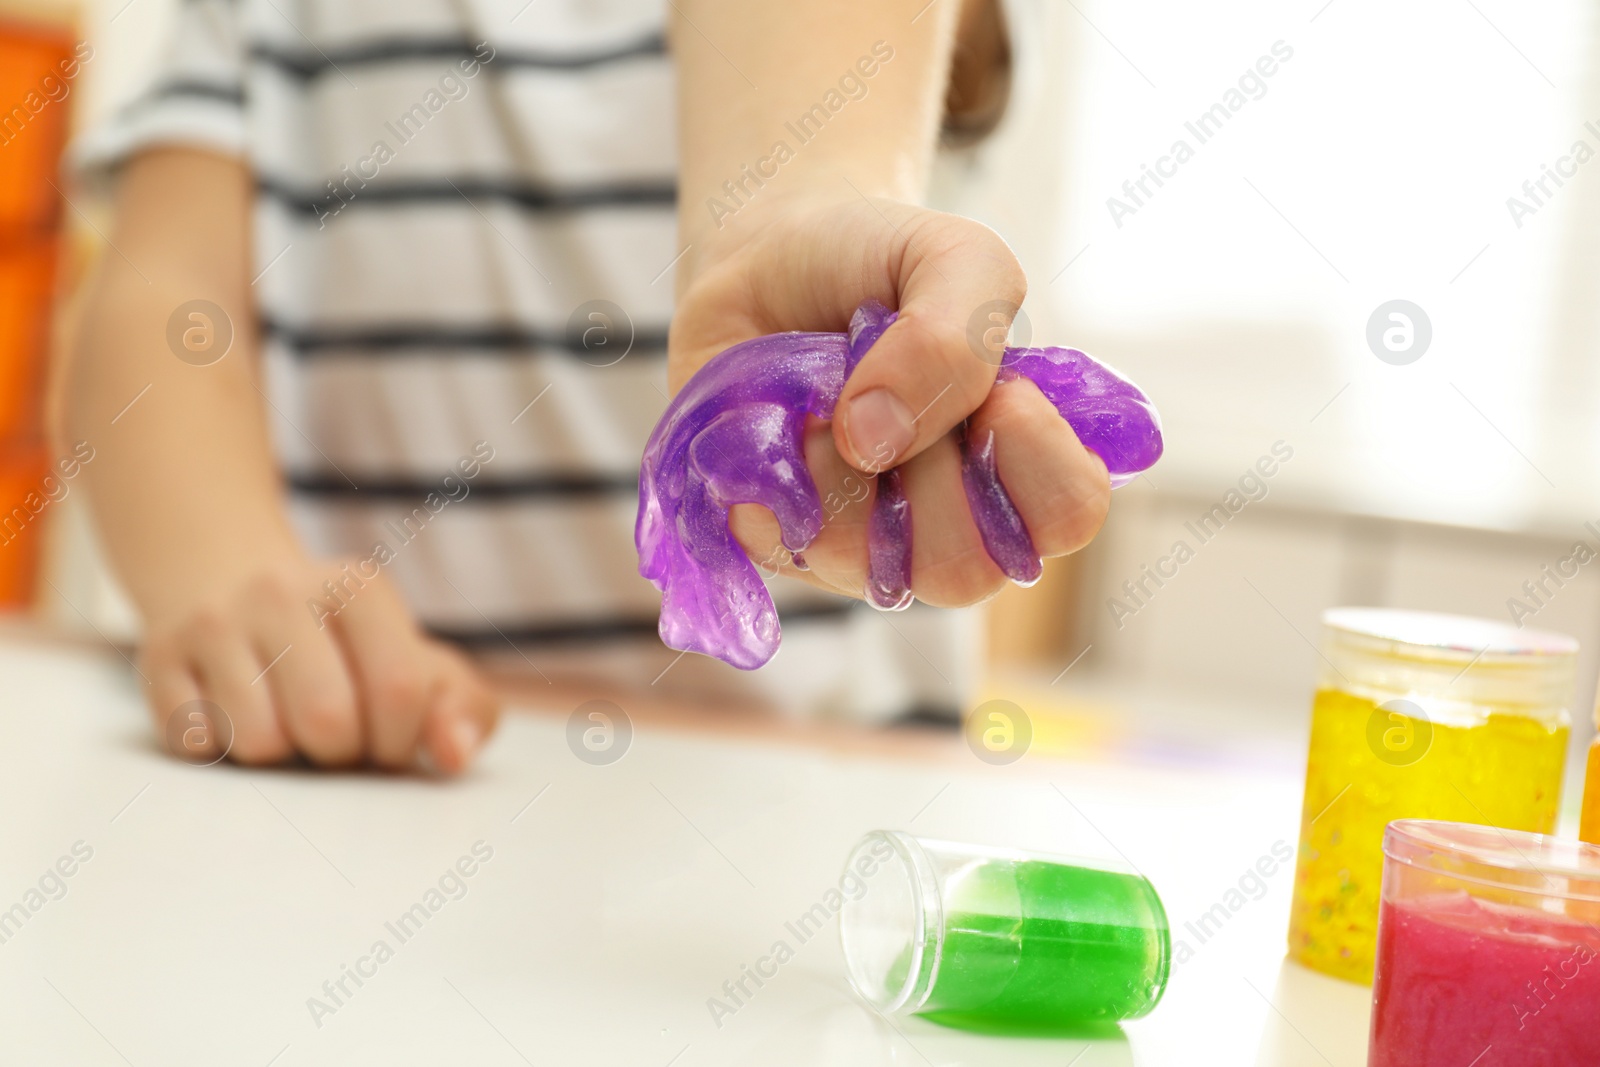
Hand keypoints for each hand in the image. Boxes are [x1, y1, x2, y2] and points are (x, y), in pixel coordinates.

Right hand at [140, 555, 497, 771]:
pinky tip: (232, 711)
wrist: (227, 578)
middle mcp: (282, 591)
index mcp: (360, 587)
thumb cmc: (346, 646)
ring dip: (281, 756)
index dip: (400, 739)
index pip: (401, 691)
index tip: (387, 735)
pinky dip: (222, 749)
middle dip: (339, 753)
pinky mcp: (158, 659)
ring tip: (284, 719)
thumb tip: (454, 756)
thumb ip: (464, 709)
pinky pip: (198, 744)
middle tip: (332, 734)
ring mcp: (214, 622)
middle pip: (328, 723)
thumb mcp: (419, 662)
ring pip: (260, 743)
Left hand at [669, 192, 1110, 605]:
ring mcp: (861, 548)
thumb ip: (957, 337)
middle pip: (966, 571)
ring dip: (848, 459)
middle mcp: (950, 525)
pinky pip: (785, 531)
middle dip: (928, 462)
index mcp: (1022, 465)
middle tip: (902, 387)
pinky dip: (784, 453)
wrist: (767, 252)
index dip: (1035, 457)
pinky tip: (788, 413)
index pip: (1067, 518)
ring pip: (868, 561)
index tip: (1000, 387)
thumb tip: (875, 442)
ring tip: (837, 394)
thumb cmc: (880, 266)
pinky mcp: (780, 542)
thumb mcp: (957, 259)